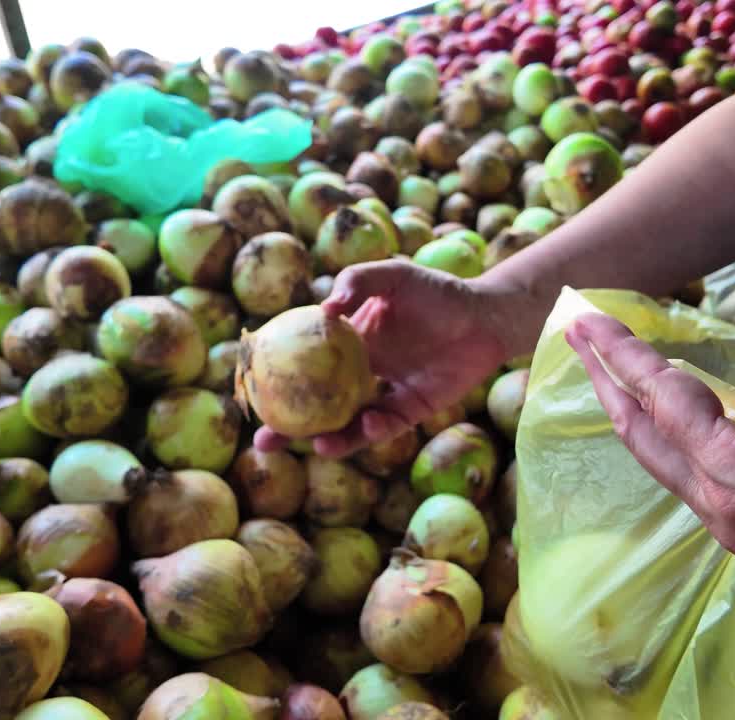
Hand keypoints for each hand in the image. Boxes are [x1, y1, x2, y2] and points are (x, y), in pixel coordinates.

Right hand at [253, 260, 511, 456]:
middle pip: (315, 406)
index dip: (274, 380)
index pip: (301, 365)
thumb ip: (358, 281)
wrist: (484, 315)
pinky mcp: (411, 410)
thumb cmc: (436, 291)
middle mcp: (358, 373)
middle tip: (264, 442)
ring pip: (347, 425)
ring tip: (318, 446)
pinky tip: (368, 422)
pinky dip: (374, 429)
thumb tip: (324, 307)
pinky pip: (387, 426)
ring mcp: (383, 394)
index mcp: (346, 343)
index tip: (249, 393)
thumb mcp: (393, 276)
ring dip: (330, 440)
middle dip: (288, 428)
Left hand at [566, 312, 734, 666]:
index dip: (622, 353)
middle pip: (647, 440)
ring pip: (675, 464)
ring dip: (642, 411)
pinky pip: (711, 479)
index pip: (663, 403)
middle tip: (577, 335)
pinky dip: (684, 439)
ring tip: (614, 368)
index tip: (583, 318)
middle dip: (607, 381)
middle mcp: (729, 518)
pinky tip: (681, 416)